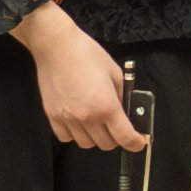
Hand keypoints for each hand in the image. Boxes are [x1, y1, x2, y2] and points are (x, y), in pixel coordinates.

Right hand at [25, 9, 143, 155]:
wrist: (56, 46)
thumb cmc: (87, 54)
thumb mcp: (115, 72)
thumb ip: (122, 95)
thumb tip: (125, 111)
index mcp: (106, 106)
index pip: (124, 137)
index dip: (135, 143)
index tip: (138, 142)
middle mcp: (87, 117)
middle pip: (106, 144)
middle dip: (116, 138)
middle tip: (117, 126)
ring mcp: (68, 119)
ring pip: (86, 144)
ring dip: (95, 137)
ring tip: (97, 122)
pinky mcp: (53, 116)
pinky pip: (66, 138)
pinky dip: (75, 134)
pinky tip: (78, 122)